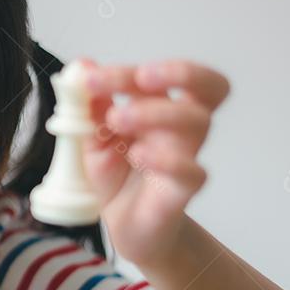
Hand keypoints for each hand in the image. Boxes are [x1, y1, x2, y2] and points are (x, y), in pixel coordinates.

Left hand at [79, 58, 229, 267]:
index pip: (157, 77)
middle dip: (179, 72)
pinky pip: (194, 171)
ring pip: (199, 122)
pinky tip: (139, 155)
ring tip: (117, 119)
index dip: (124, 73)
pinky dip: (168, 160)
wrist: (124, 225)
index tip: (89, 79)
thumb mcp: (92, 138)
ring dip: (157, 112)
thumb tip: (81, 64)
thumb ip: (89, 105)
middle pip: (207, 87)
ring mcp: (187, 156)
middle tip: (139, 77)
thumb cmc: (116, 176)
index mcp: (160, 107)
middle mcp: (181, 127)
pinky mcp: (184, 190)